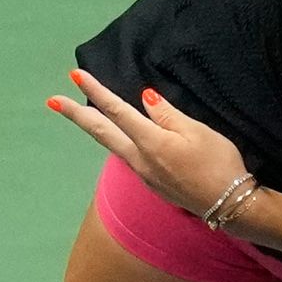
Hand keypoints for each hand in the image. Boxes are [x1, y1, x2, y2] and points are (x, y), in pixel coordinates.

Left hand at [50, 69, 252, 220]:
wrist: (228, 205)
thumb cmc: (218, 164)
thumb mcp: (198, 132)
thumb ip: (168, 114)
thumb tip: (145, 97)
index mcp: (151, 142)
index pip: (117, 111)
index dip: (96, 92)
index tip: (76, 75)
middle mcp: (139, 159)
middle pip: (101, 132)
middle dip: (76, 114)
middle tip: (53, 100)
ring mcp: (143, 174)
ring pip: (112, 145)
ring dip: (94, 127)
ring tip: (80, 113)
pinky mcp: (151, 183)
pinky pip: (128, 156)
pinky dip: (116, 140)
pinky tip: (119, 135)